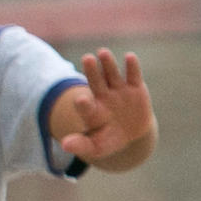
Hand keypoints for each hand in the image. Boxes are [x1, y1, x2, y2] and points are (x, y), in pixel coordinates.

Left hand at [58, 49, 154, 163]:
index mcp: (91, 111)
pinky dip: (132, 67)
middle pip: (96, 83)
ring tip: (103, 52)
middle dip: (92, 71)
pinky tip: (130, 57)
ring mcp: (118, 90)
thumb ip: (81, 145)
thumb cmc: (108, 140)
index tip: (80, 100)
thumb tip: (65, 146)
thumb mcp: (96, 147)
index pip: (86, 106)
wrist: (130, 133)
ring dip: (108, 64)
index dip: (83, 104)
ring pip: (111, 74)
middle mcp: (103, 97)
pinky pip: (133, 76)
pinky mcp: (135, 88)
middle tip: (86, 59)